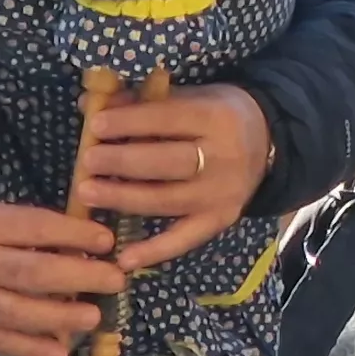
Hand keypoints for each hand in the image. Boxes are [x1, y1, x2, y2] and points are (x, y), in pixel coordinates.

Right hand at [0, 192, 122, 355]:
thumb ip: (14, 222)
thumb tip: (66, 238)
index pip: (36, 228)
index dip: (75, 234)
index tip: (107, 240)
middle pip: (36, 272)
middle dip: (82, 277)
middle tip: (115, 280)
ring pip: (20, 312)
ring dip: (62, 317)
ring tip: (94, 318)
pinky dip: (29, 349)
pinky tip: (58, 352)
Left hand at [78, 82, 274, 269]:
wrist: (268, 142)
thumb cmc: (217, 115)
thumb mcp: (191, 97)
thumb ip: (143, 101)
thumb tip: (90, 104)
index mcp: (217, 117)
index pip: (169, 119)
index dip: (131, 123)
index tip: (96, 126)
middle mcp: (223, 157)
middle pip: (167, 162)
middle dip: (123, 162)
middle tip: (88, 161)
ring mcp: (221, 193)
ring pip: (167, 200)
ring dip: (123, 198)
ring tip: (86, 193)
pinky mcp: (220, 219)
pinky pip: (184, 239)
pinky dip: (154, 251)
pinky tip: (123, 259)